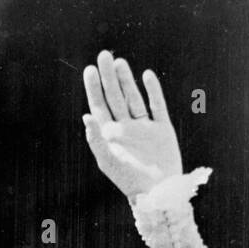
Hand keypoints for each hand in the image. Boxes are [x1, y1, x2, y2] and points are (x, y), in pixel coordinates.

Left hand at [82, 51, 181, 199]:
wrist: (157, 192)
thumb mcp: (108, 160)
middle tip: (104, 55)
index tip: (90, 70)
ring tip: (120, 62)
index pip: (99, 106)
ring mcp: (144, 127)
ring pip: (134, 98)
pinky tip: (147, 76)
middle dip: (109, 77)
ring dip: (127, 80)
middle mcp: (126, 128)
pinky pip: (157, 106)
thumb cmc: (128, 180)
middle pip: (115, 97)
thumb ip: (96, 138)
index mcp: (110, 135)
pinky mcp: (162, 129)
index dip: (94, 88)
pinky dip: (152, 91)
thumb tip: (86, 115)